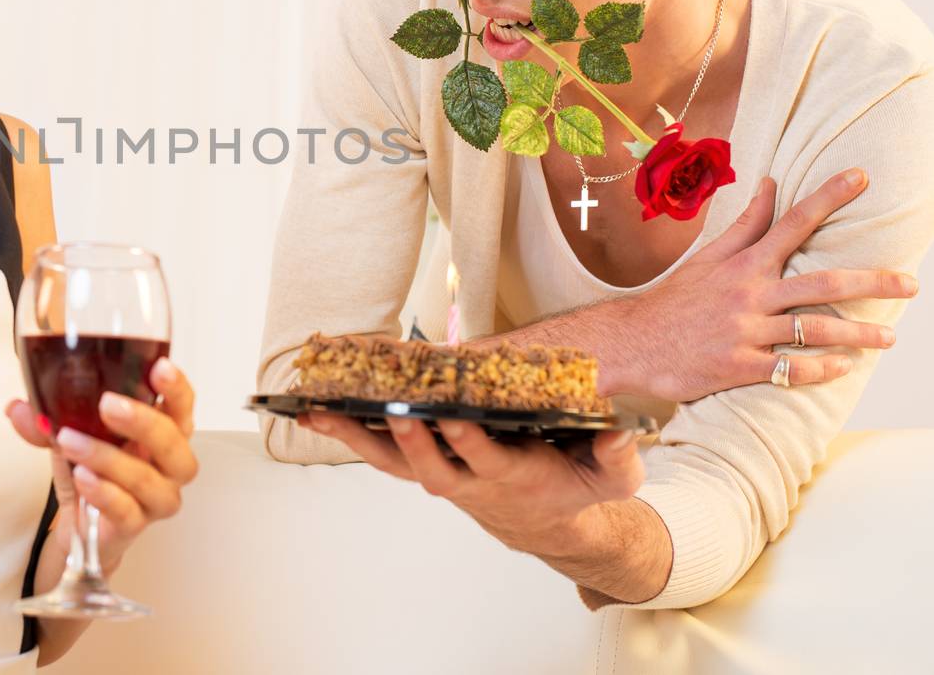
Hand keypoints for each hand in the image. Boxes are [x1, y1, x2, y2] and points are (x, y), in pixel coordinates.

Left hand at [6, 358, 198, 569]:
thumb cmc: (91, 470)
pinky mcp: (135, 527)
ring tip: (71, 443)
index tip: (160, 368)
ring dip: (108, 458)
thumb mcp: (71, 435)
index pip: (183, 406)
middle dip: (142, 421)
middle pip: (173, 443)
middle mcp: (169, 465)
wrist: (81, 527)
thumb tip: (18, 409)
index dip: (176, 387)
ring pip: (147, 479)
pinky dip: (104, 493)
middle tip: (108, 404)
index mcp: (164, 432)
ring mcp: (156, 499)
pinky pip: (127, 512)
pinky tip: (83, 479)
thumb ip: (49, 420)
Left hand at [302, 412, 641, 549]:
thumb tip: (619, 431)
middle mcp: (467, 480)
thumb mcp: (611, 477)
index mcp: (511, 476)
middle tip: (383, 412)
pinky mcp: (421, 465)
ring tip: (315, 411)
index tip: (454, 415)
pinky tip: (315, 412)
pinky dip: (347, 432)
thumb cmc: (574, 486)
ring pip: (390, 461)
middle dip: (405, 440)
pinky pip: (378, 452)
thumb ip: (618, 456)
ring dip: (353, 437)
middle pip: (427, 465)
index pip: (485, 459)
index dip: (468, 439)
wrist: (545, 521)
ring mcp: (439, 474)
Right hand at [611, 169, 911, 401]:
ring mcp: (744, 331)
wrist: (631, 343)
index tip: (861, 177)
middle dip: (874, 282)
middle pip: (823, 283)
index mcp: (743, 264)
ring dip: (859, 334)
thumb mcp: (707, 257)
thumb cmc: (674, 299)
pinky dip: (822, 369)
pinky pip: (791, 369)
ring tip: (889, 337)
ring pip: (815, 330)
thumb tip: (770, 184)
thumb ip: (745, 224)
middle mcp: (748, 294)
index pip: (792, 222)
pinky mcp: (738, 366)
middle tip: (912, 283)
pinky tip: (844, 367)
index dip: (828, 197)